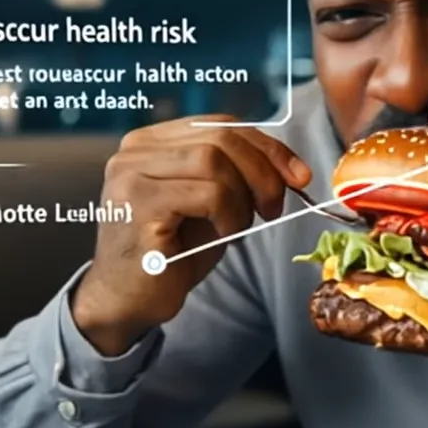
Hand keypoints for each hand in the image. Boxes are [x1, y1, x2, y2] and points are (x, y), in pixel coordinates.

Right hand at [72, 117, 309, 354]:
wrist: (128, 302)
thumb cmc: (172, 255)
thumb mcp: (211, 204)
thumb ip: (237, 175)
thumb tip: (290, 167)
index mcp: (152, 142)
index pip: (222, 125)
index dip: (267, 147)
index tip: (299, 176)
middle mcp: (135, 150)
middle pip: (222, 137)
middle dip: (264, 170)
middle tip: (274, 208)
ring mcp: (132, 173)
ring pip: (215, 160)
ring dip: (243, 197)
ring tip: (238, 227)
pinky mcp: (138, 203)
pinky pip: (209, 193)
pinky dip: (230, 215)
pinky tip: (223, 236)